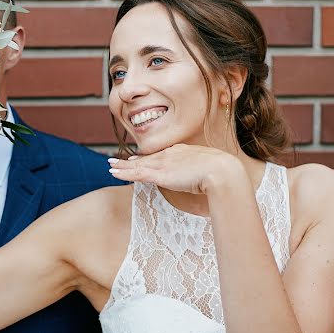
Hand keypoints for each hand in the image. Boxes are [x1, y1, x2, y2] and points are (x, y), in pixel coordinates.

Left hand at [107, 144, 242, 194]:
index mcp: (182, 152)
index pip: (161, 155)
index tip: (138, 158)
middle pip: (146, 158)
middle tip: (117, 160)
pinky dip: (124, 173)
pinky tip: (113, 173)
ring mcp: (164, 164)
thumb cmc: (223, 172)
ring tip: (110, 165)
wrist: (222, 171)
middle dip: (131, 160)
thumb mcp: (212, 169)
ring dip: (123, 166)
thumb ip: (204, 173)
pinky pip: (137, 174)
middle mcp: (170, 154)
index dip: (148, 158)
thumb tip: (207, 181)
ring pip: (138, 165)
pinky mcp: (160, 174)